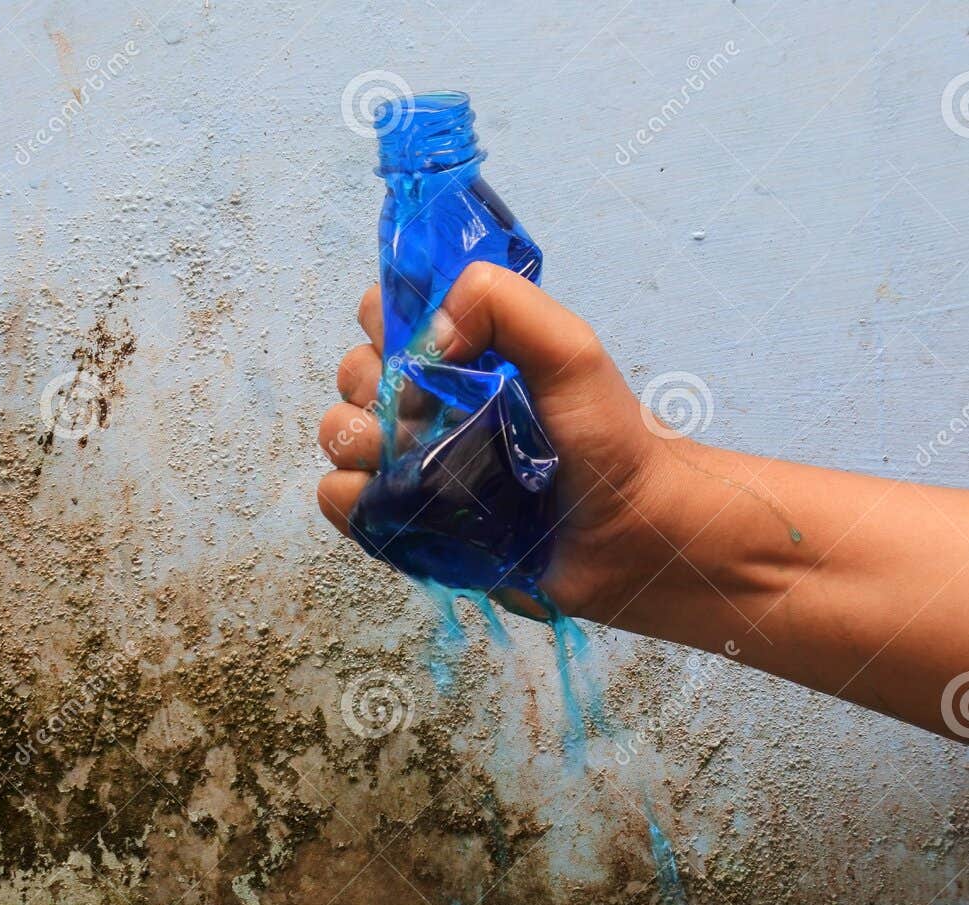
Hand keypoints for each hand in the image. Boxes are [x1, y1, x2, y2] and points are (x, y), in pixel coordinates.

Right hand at [316, 262, 680, 621]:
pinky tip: (396, 502)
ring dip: (357, 441)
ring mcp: (415, 466)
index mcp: (460, 355)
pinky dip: (353, 500)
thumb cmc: (607, 440)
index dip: (387, 325)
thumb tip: (425, 341)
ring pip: (338, 436)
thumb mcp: (569, 348)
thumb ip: (503, 304)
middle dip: (372, 386)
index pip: (382, 315)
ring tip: (409, 459)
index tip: (428, 351)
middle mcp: (429, 405)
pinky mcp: (410, 525)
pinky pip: (343, 504)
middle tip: (425, 414)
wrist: (629, 536)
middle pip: (352, 375)